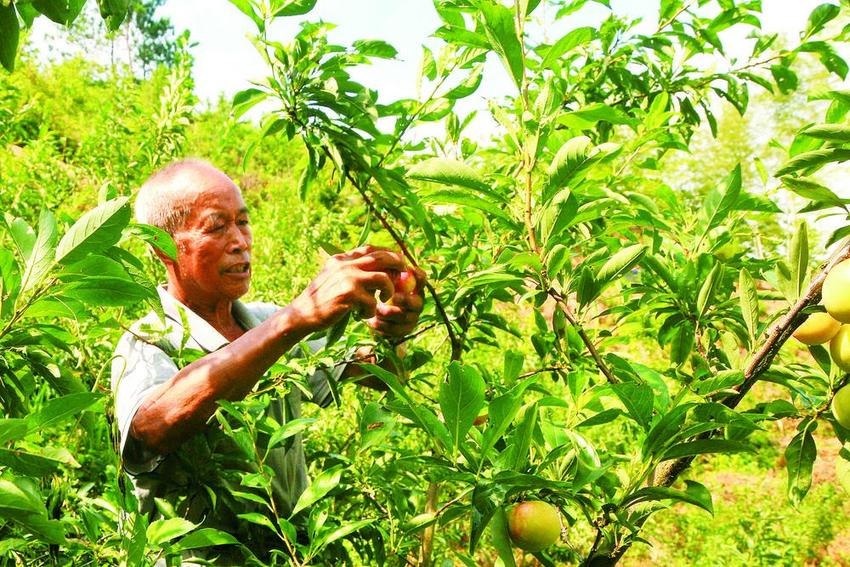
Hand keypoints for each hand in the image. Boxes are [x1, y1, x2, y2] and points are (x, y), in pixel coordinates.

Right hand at [289, 246, 404, 332]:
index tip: (398, 260)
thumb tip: (381, 271)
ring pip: (383, 278)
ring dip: (388, 290)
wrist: (302, 314)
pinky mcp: (349, 294)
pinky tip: (363, 315)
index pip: (370, 249)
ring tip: (384, 300)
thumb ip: (353, 272)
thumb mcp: (335, 279)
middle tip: (404, 275)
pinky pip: (373, 301)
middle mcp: (345, 265)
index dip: (387, 253)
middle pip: (381, 258)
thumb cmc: (322, 300)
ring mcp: (347, 278)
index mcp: (341, 259)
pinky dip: (371, 310)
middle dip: (398, 265)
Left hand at [367, 267, 425, 337]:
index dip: (419, 277)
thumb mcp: (381, 281)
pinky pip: (395, 330)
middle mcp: (417, 303)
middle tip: (393, 297)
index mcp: (414, 288)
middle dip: (405, 300)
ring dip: (388, 314)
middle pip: (416, 302)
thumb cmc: (377, 292)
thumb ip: (387, 270)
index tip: (410, 272)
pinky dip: (383, 326)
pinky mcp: (404, 331)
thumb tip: (388, 255)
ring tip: (376, 311)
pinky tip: (373, 322)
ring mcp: (412, 319)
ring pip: (403, 317)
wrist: (372, 315)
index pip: (422, 280)